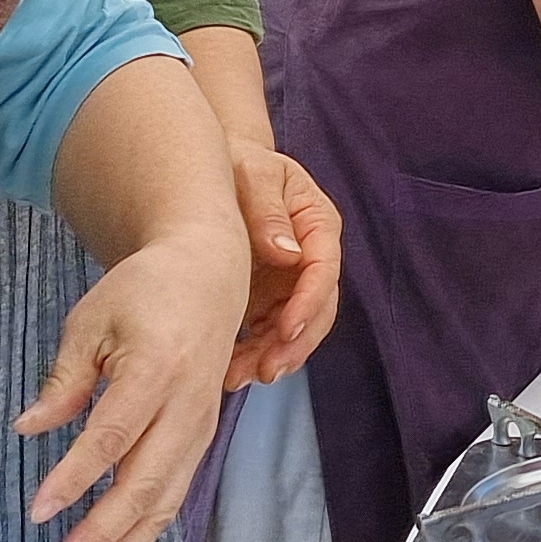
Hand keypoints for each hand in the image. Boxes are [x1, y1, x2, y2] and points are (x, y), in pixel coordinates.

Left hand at [17, 214, 251, 541]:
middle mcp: (186, 405)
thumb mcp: (91, 320)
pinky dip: (145, 532)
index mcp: (156, 368)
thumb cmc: (141, 292)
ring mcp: (200, 425)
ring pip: (165, 500)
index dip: (75, 477)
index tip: (38, 512)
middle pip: (145, 481)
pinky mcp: (201, 438)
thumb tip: (28, 429)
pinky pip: (174, 494)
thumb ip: (64, 378)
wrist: (210, 274)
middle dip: (104, 534)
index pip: (112, 435)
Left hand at [225, 148, 341, 386]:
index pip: (324, 269)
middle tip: (266, 370)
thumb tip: (286, 253)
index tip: (285, 330)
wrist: (217, 170)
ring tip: (239, 377)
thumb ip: (268, 210)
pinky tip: (231, 369)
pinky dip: (253, 353)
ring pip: (294, 329)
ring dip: (272, 356)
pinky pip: (268, 333)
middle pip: (317, 309)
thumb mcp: (252, 174)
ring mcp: (291, 281)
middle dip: (294, 344)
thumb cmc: (239, 164)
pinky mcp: (269, 298)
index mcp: (318, 224)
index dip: (308, 303)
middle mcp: (312, 256)